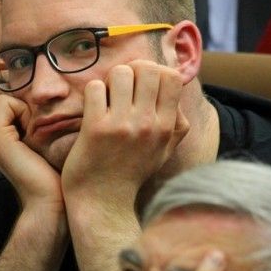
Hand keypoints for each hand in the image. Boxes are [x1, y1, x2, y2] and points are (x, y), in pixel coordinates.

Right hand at [0, 90, 62, 211]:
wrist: (50, 202)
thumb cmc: (54, 174)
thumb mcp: (39, 142)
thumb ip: (29, 125)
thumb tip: (35, 104)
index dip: (5, 100)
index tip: (27, 118)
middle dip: (6, 98)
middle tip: (28, 121)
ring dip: (18, 105)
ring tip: (32, 130)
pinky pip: (4, 103)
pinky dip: (22, 109)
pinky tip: (33, 133)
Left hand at [61, 61, 188, 209]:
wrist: (103, 201)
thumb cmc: (132, 173)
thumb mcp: (165, 151)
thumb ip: (176, 124)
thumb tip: (177, 93)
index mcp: (166, 127)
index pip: (171, 76)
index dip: (155, 71)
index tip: (141, 84)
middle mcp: (147, 124)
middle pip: (146, 69)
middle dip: (132, 71)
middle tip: (121, 88)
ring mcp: (122, 125)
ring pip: (119, 73)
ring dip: (109, 81)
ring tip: (106, 99)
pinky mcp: (95, 128)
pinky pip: (95, 88)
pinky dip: (92, 93)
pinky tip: (92, 110)